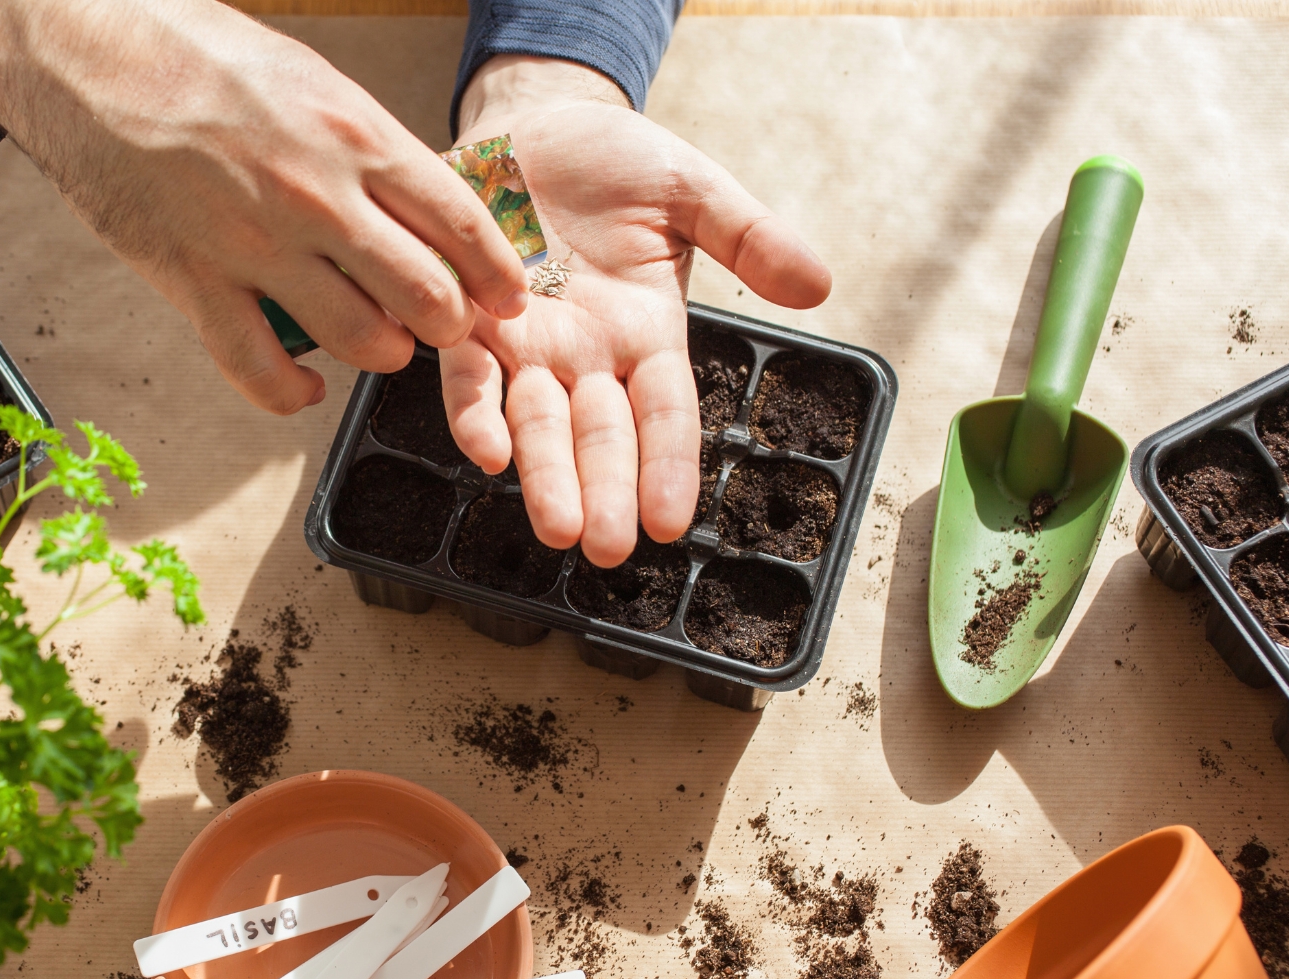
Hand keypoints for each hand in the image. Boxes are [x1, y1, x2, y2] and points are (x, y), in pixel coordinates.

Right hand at [0, 0, 528, 412]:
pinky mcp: (193, 282)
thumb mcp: (311, 81)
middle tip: (446, 327)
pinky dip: (292, 393)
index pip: (460, 222)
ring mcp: (254, 245)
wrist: (87, 51)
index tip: (508, 298)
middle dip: (449, 324)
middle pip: (424, 294)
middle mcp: (316, 195)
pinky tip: (305, 388)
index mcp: (354, 134)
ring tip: (382, 344)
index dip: (496, 273)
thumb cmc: (197, 55)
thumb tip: (420, 201)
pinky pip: (259, 370)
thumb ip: (367, 147)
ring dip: (382, 354)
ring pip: (358, 339)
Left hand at [444, 57, 830, 566]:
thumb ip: (750, 237)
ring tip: (557, 527)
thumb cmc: (615, 162)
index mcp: (646, 334)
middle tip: (606, 548)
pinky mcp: (468, 318)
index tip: (670, 521)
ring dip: (543, 476)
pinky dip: (474, 412)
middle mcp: (585, 355)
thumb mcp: (692, 192)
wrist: (534, 120)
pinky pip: (470, 375)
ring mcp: (526, 344)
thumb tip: (819, 284)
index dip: (667, 466)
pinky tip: (485, 450)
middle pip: (599, 436)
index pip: (663, 415)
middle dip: (603, 493)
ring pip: (537, 422)